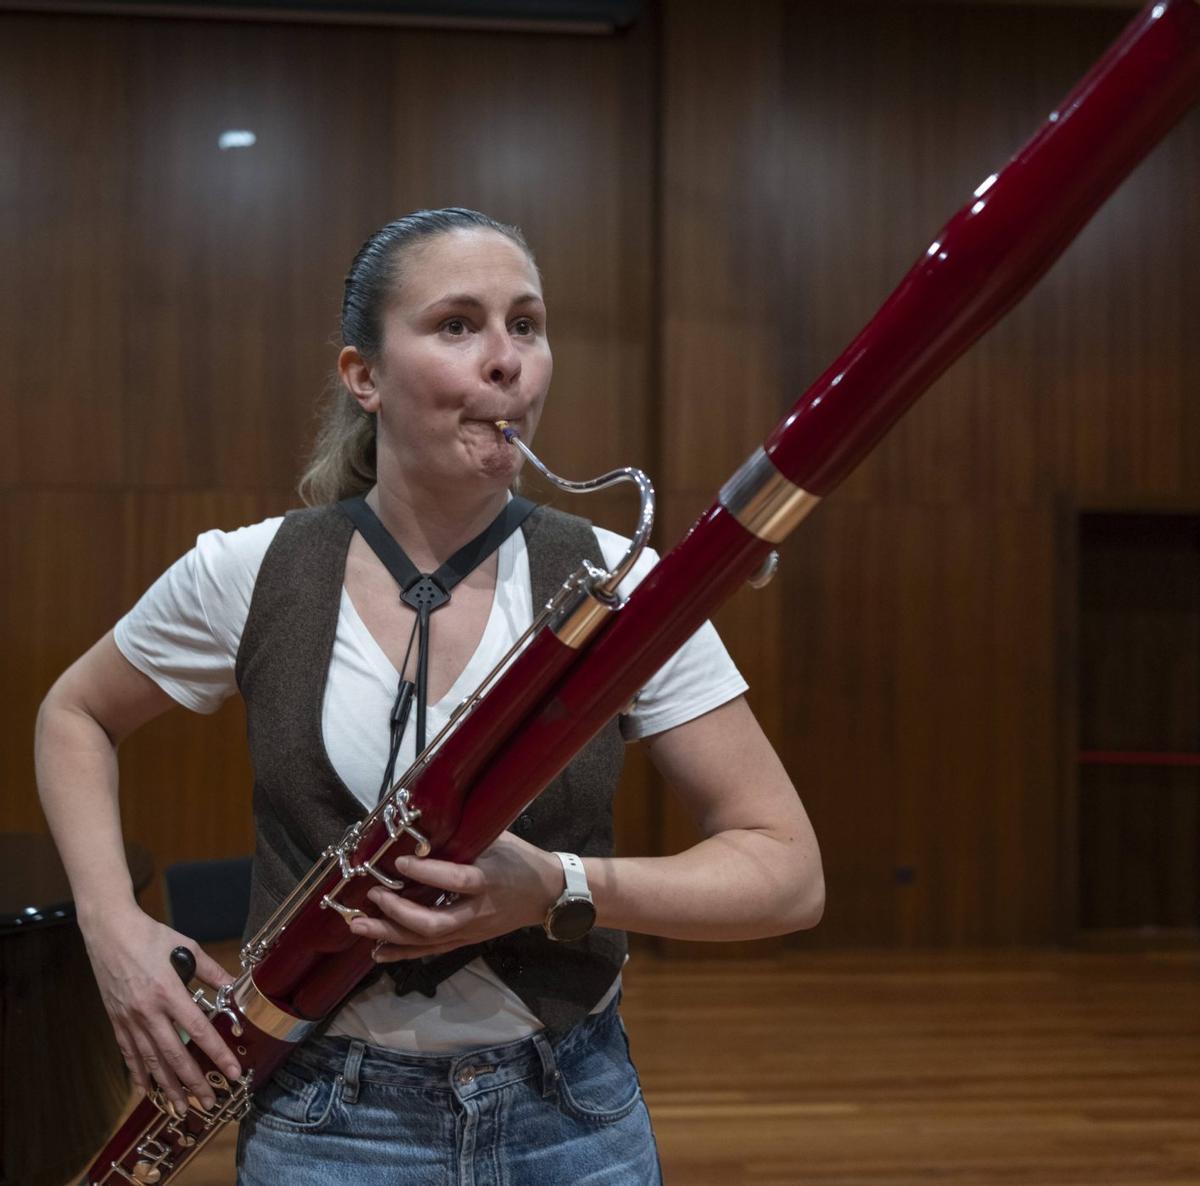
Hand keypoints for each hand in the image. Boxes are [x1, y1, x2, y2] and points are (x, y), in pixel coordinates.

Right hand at [80, 907, 242, 1115]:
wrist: (109, 931)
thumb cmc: (150, 936)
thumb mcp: (187, 948)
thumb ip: (211, 972)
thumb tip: (235, 985)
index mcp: (169, 992)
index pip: (198, 1030)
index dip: (217, 1053)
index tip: (233, 1071)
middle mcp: (148, 1011)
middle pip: (174, 1055)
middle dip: (194, 1082)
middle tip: (210, 1102)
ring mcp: (129, 1018)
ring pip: (150, 1061)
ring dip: (168, 1087)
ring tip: (182, 1107)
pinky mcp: (116, 1020)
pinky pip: (128, 1054)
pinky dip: (138, 1075)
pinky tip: (148, 1091)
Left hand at [349, 831, 562, 961]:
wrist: (545, 895)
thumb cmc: (520, 859)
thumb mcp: (498, 838)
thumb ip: (465, 834)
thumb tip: (426, 819)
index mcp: (488, 879)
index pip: (456, 880)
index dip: (427, 874)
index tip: (400, 863)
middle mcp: (477, 910)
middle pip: (436, 923)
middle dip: (399, 913)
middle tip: (374, 895)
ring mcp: (471, 930)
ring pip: (428, 941)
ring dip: (391, 935)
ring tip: (360, 925)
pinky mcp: (466, 941)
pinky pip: (432, 951)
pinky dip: (403, 952)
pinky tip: (378, 951)